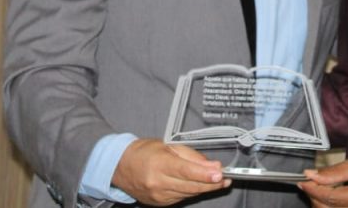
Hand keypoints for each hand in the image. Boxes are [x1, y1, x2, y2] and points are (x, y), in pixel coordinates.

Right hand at [111, 138, 230, 205]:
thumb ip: (191, 156)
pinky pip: (181, 197)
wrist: (121, 167)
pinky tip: (200, 185)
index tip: (219, 174)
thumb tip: (212, 165)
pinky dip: (192, 191)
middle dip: (211, 183)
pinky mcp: (159, 203)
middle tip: (226, 179)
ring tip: (219, 182)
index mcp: (160, 164)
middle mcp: (158, 182)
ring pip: (188, 193)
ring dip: (205, 188)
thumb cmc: (144, 152)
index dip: (204, 174)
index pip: (186, 171)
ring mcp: (158, 195)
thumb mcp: (168, 146)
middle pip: (190, 185)